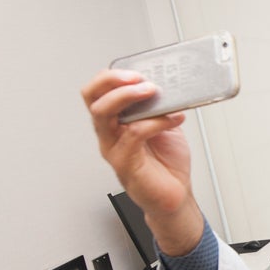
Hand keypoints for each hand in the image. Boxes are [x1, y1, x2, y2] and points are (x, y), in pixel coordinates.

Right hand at [81, 69, 202, 254]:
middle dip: (112, 81)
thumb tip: (169, 86)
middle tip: (138, 78)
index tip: (136, 71)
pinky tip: (173, 119)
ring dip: (129, 97)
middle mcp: (109, 134)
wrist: (176, 198)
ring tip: (153, 92)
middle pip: (92, 98)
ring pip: (103, 114)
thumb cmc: (168, 166)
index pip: (98, 92)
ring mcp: (113, 149)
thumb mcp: (166, 126)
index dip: (111, 76)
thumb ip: (161, 108)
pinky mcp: (125, 163)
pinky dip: (155, 122)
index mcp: (115, 122)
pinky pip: (133, 134)